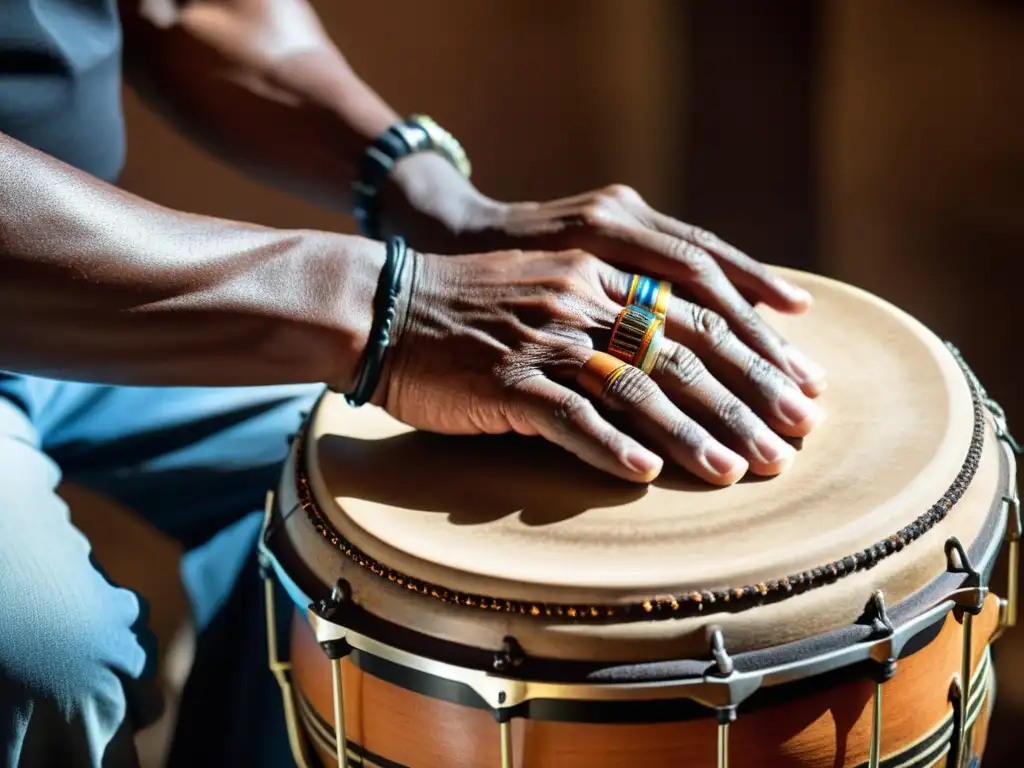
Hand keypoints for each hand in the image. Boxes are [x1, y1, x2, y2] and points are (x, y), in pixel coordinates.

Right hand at [380, 248, 823, 485]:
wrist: (385, 305)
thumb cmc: (470, 304)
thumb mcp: (550, 286)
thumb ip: (611, 306)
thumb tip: (675, 352)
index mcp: (600, 270)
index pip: (698, 307)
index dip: (758, 349)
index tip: (802, 386)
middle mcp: (581, 297)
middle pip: (682, 347)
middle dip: (746, 398)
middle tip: (793, 439)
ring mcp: (543, 337)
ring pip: (635, 386)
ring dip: (691, 433)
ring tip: (738, 470)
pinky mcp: (503, 378)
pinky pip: (566, 417)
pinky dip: (609, 447)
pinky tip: (646, 477)